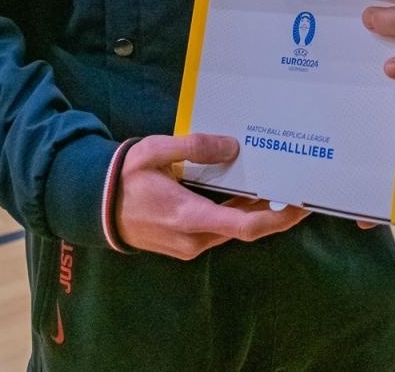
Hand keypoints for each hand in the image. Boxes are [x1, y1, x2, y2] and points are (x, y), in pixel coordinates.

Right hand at [115, 134, 308, 259]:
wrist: (93, 206)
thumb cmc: (125, 177)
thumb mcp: (155, 151)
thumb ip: (194, 147)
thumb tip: (232, 147)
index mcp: (189, 217)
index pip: (244, 226)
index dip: (277, 218)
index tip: (301, 205)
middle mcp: (194, 239)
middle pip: (246, 228)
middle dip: (275, 211)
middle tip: (300, 187)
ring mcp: (190, 245)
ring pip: (234, 229)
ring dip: (257, 211)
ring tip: (280, 185)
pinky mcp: (186, 244)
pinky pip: (221, 229)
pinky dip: (239, 213)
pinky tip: (250, 193)